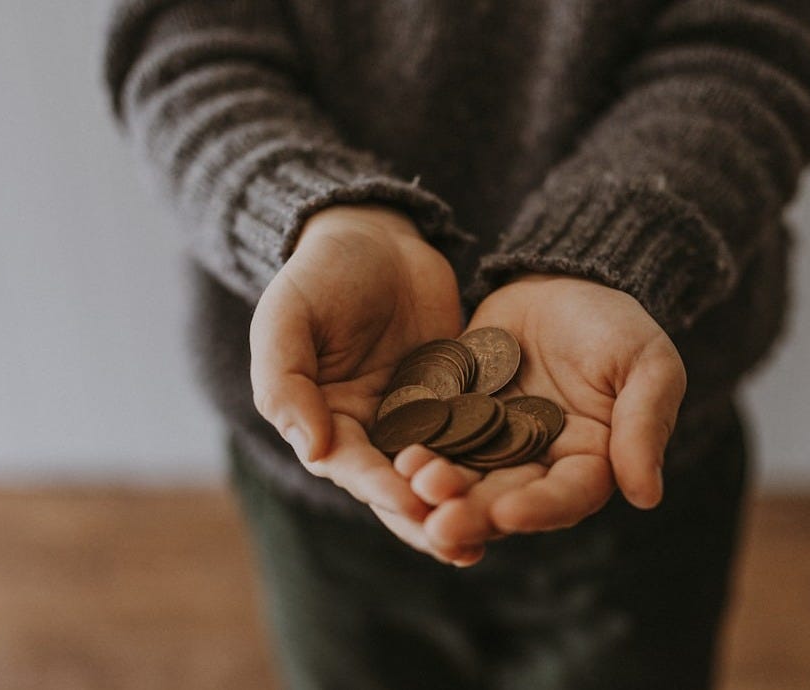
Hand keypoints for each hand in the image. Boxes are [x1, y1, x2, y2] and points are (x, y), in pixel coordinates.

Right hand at [250, 204, 460, 530]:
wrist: (374, 236)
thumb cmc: (319, 274)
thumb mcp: (288, 317)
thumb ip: (287, 382)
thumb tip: (313, 450)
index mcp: (324, 420)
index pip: (351, 466)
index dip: (379, 486)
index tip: (410, 503)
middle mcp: (370, 431)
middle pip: (397, 485)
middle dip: (426, 516)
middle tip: (460, 544)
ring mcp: (416, 418)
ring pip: (439, 471)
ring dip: (461, 503)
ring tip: (491, 533)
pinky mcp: (456, 399)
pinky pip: (474, 434)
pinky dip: (491, 461)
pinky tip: (522, 482)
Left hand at [401, 274, 685, 562]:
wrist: (559, 280)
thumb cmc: (615, 323)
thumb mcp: (646, 364)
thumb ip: (644, 425)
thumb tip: (646, 496)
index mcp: (589, 462)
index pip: (566, 496)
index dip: (539, 509)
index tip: (508, 514)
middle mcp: (536, 464)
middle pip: (505, 499)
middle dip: (474, 512)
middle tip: (441, 524)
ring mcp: (491, 443)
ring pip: (464, 477)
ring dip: (438, 489)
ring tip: (414, 485)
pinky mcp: (454, 417)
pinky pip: (433, 438)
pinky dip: (416, 449)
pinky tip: (395, 455)